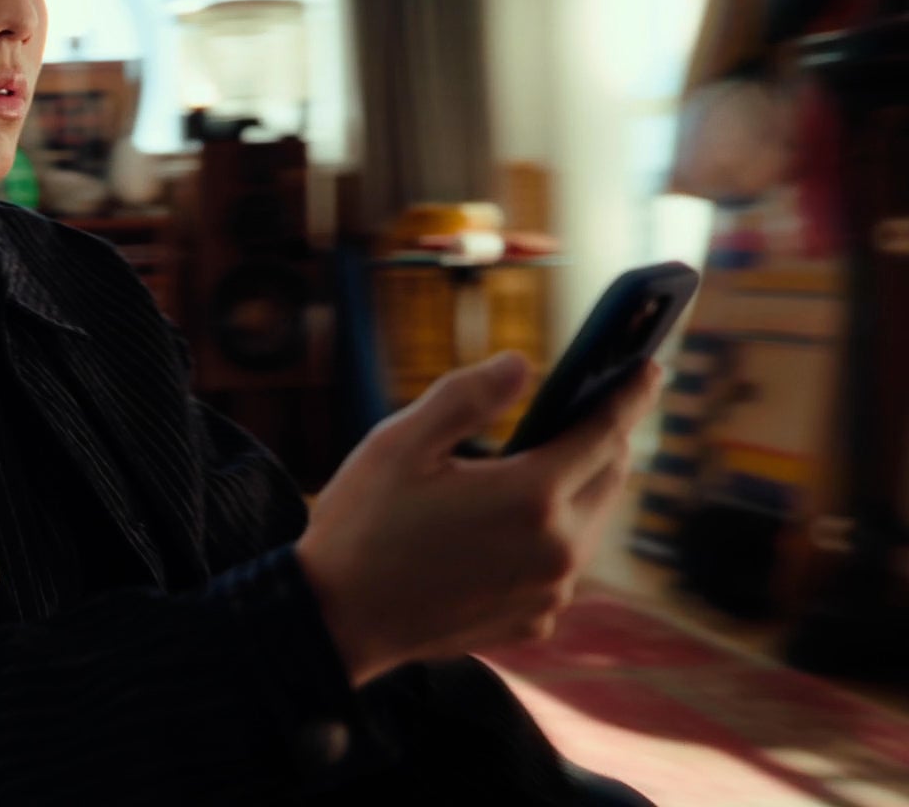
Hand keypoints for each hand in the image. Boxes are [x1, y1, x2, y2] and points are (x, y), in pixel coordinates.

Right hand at [294, 351, 663, 686]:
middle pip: (609, 479)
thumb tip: (521, 364)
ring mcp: (549, 593)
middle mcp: (556, 550)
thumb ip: (467, 396)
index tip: (650, 367)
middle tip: (589, 409)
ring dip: (577, 489)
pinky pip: (562, 567)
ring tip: (545, 462)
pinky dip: (550, 537)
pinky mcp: (534, 621)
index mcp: (530, 496)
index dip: (629, 394)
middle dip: (605, 439)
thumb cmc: (361, 525)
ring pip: (588, 525)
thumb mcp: (401, 443)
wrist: (336, 620)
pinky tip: (507, 527)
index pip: (604, 432)